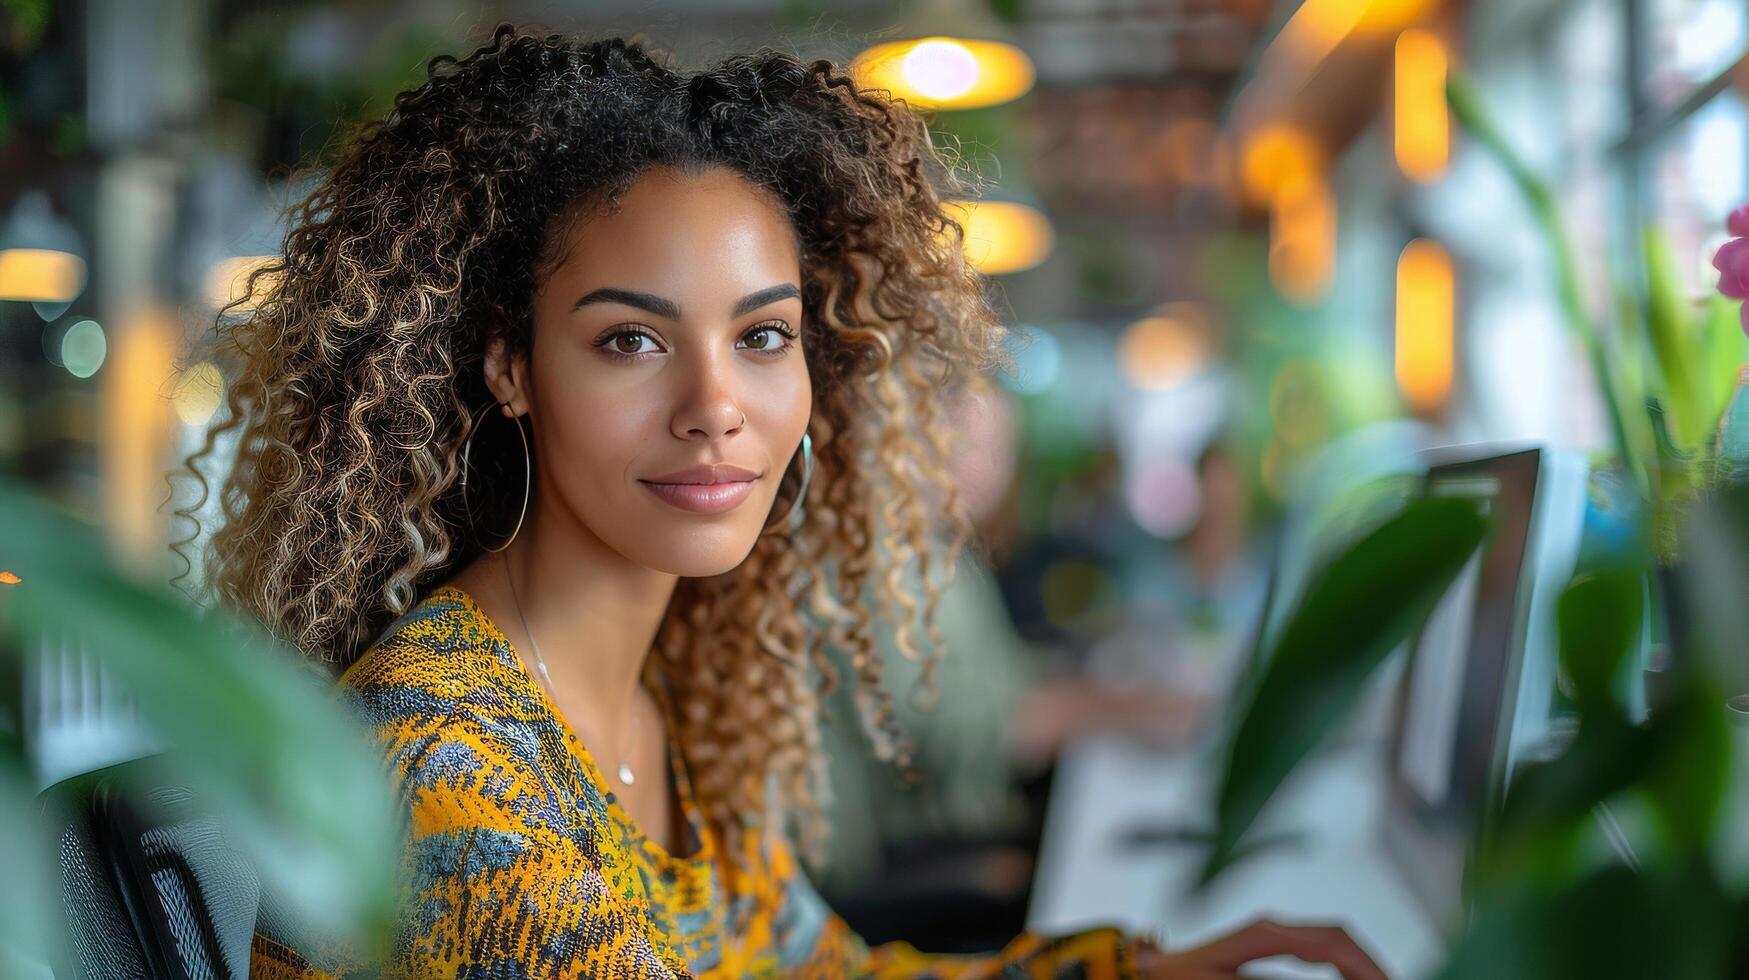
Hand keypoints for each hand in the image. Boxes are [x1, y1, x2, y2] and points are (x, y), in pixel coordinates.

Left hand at [1132, 918, 1387, 979]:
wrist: (1157, 971)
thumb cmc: (1186, 978)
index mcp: (1267, 933)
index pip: (1332, 943)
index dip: (1365, 966)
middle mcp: (1274, 926)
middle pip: (1340, 937)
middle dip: (1370, 965)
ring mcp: (1275, 931)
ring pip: (1335, 942)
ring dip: (1358, 964)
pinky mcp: (1274, 942)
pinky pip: (1320, 950)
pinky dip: (1341, 965)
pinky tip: (1350, 979)